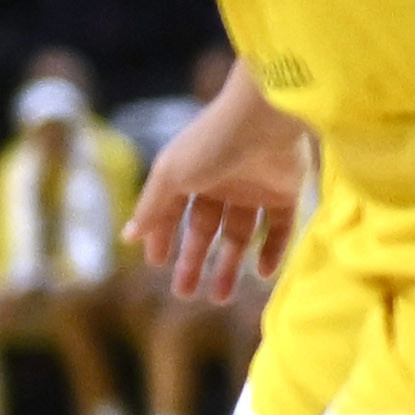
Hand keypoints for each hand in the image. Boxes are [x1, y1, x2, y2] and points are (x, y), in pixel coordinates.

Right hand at [129, 77, 308, 302]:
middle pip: (206, 230)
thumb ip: (151, 207)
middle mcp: (222, 182)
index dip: (164, 238)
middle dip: (194, 262)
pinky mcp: (287, 191)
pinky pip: (280, 229)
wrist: (264, 117)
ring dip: (231, 266)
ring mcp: (256, 188)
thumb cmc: (210, 142)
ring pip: (241, 235)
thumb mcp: (170, 175)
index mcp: (191, 174)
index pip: (173, 213)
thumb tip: (127, 237)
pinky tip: (261, 273)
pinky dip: (273, 251)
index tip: (157, 265)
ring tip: (220, 297)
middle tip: (185, 294)